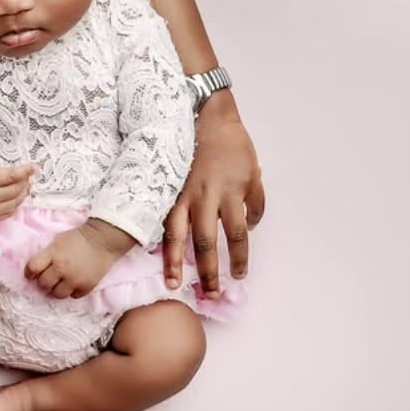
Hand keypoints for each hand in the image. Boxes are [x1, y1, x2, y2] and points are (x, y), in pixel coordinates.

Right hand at [0, 160, 34, 222]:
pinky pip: (9, 213)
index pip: (11, 176)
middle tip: (29, 177)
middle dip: (25, 182)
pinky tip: (17, 197)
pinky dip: (16, 204)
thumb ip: (2, 171)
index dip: (26, 172)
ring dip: (23, 194)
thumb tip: (25, 175)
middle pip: (15, 190)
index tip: (35, 168)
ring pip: (15, 203)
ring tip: (25, 186)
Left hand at [25, 219, 137, 298]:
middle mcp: (62, 269)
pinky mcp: (87, 286)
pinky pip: (73, 296)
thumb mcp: (57, 241)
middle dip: (43, 281)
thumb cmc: (77, 238)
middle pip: (43, 284)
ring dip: (56, 289)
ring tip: (60, 283)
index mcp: (53, 254)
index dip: (29, 272)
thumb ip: (47, 254)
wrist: (102, 240)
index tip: (31, 274)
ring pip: (57, 294)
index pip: (32, 268)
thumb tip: (36, 269)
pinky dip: (72, 291)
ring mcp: (75, 279)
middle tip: (48, 278)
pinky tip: (73, 284)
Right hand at [162, 98, 265, 295]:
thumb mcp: (254, 172)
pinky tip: (154, 254)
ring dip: (176, 262)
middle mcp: (206, 197)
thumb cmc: (233, 145)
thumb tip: (249, 226)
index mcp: (231, 193)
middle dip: (208, 271)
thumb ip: (254, 201)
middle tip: (209, 294)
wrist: (205, 116)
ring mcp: (183, 194)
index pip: (238, 234)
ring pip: (178, 234)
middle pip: (206, 242)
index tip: (239, 275)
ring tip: (174, 284)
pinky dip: (160, 238)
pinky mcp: (168, 189)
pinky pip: (163, 218)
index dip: (239, 258)